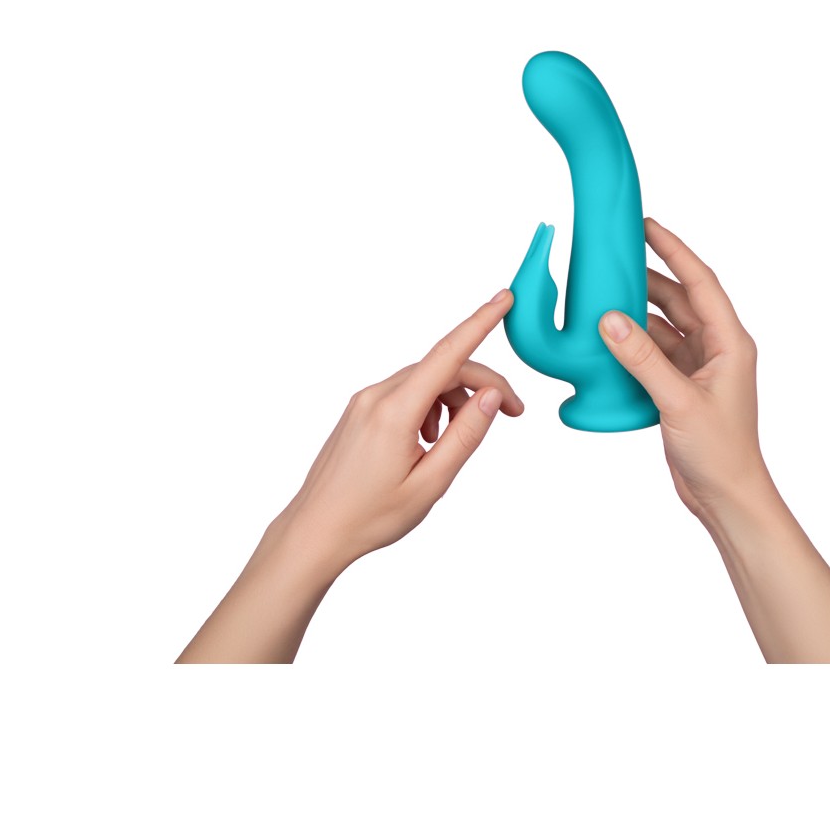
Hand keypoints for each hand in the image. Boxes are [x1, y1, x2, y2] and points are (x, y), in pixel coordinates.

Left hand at [271, 288, 522, 573]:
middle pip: (443, 369)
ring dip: (454, 400)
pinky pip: (406, 393)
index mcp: (394, 412)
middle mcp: (377, 396)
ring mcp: (365, 401)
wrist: (315, 531)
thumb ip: (465, 436)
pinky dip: (430, 408)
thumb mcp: (431, 483)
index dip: (480, 322)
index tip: (504, 298)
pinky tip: (430, 443)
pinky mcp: (360, 410)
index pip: (447, 355)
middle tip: (513, 414)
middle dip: (482, 385)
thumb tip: (491, 397)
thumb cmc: (370, 516)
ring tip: (455, 444)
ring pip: (426, 381)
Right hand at [598, 218, 771, 520]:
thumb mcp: (678, 401)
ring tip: (603, 291)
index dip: (674, 250)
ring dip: (636, 311)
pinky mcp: (680, 387)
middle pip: (679, 299)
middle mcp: (716, 349)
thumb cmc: (719, 452)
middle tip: (615, 254)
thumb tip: (610, 319)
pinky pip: (654, 352)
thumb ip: (642, 359)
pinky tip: (607, 337)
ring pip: (663, 325)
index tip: (647, 225)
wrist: (727, 496)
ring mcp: (698, 368)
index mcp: (730, 342)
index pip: (700, 282)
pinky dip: (632, 343)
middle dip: (649, 276)